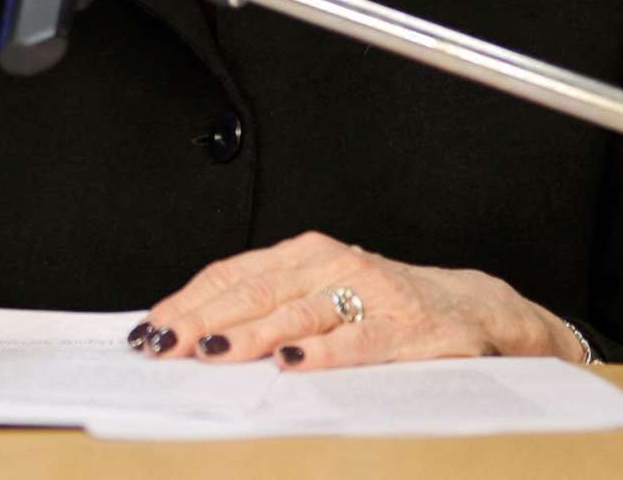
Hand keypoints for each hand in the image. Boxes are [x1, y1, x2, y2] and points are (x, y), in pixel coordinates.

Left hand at [131, 231, 583, 369]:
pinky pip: (358, 341)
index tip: (148, 331)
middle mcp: (331, 264)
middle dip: (203, 320)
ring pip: (298, 313)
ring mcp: (370, 292)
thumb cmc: (382, 307)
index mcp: (303, 256)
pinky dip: (324, 353)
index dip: (187, 302)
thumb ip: (266, 311)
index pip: (231, 275)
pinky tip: (293, 366)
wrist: (473, 308)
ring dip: (251, 334)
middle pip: (254, 292)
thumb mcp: (320, 298)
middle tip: (165, 346)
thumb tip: (189, 338)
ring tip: (212, 351)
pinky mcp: (406, 327)